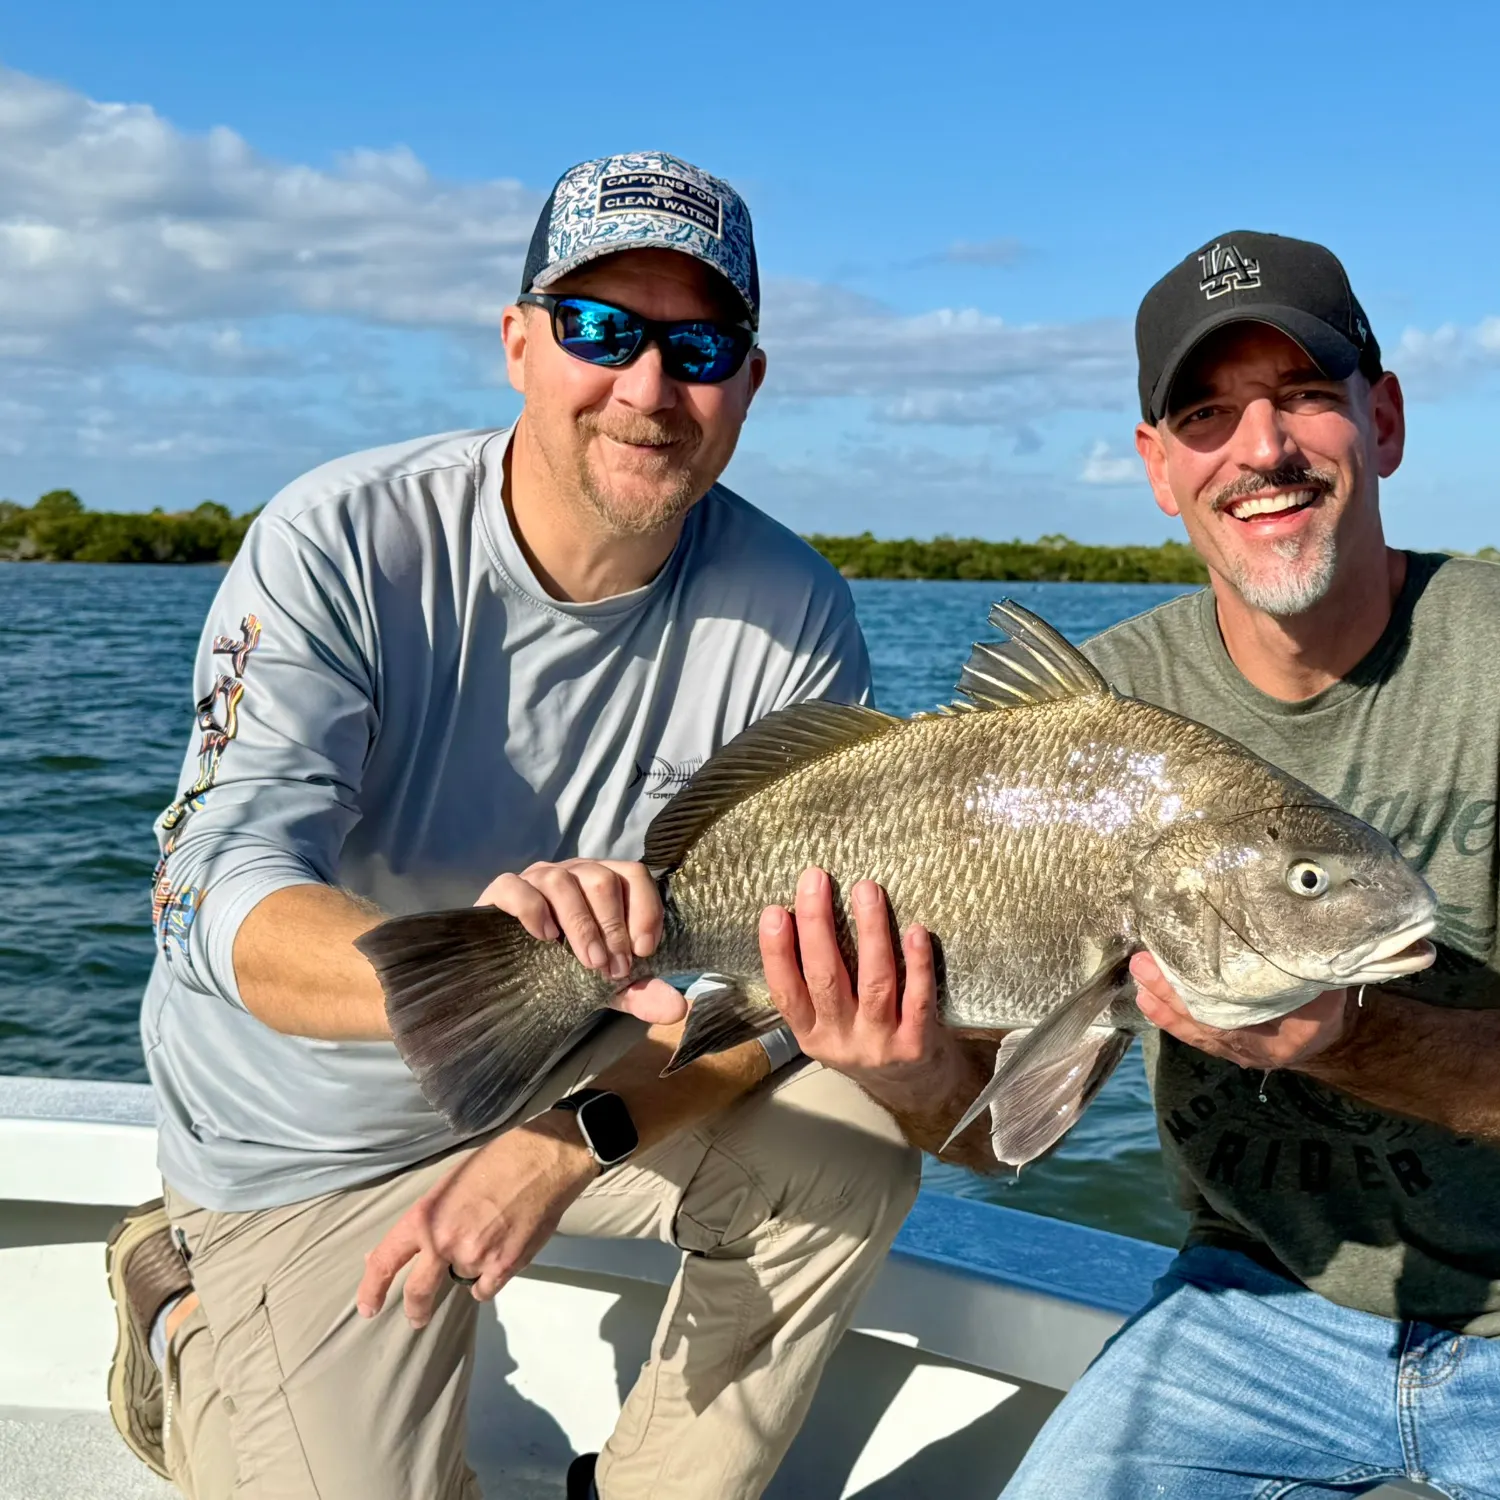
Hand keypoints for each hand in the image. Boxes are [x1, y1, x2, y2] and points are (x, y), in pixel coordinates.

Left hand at [356, 1116, 595, 1327]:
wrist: (541, 1160)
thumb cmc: (493, 1162)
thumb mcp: (447, 1185)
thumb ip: (425, 1219)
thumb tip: (404, 1248)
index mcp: (424, 1217)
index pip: (385, 1260)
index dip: (372, 1287)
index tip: (368, 1306)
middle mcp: (443, 1242)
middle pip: (417, 1292)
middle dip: (416, 1309)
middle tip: (417, 1316)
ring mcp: (474, 1257)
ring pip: (462, 1280)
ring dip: (470, 1268)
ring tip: (490, 1236)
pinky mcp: (503, 1267)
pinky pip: (485, 1288)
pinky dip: (491, 1278)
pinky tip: (502, 1251)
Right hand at [476, 859, 685, 1025]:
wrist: (511, 976)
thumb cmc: (565, 969)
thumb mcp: (608, 985)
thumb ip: (642, 993)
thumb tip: (679, 1007)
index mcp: (604, 884)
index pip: (634, 875)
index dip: (645, 909)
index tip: (645, 950)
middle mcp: (573, 873)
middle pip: (602, 879)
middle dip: (614, 927)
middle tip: (614, 969)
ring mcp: (537, 878)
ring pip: (563, 881)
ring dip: (581, 924)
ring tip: (589, 961)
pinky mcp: (503, 891)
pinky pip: (518, 887)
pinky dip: (534, 910)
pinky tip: (544, 937)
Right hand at [759, 868, 958, 1094]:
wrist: (915, 1090)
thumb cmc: (866, 1040)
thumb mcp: (828, 1025)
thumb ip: (814, 986)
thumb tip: (801, 915)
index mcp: (810, 1033)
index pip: (786, 991)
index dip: (776, 952)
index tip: (774, 911)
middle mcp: (840, 1040)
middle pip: (826, 978)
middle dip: (818, 925)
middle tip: (816, 879)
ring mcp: (879, 1043)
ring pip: (874, 982)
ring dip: (870, 932)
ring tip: (866, 890)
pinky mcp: (916, 1044)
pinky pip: (918, 999)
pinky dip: (917, 964)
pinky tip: (915, 930)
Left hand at [1131, 952, 1350, 1069]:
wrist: (1332, 1036)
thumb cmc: (1327, 1000)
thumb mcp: (1329, 984)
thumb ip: (1306, 965)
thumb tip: (1287, 925)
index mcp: (1292, 1031)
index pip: (1242, 1013)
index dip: (1208, 992)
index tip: (1181, 966)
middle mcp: (1260, 1047)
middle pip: (1209, 1019)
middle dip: (1173, 992)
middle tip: (1144, 965)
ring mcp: (1241, 1050)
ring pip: (1196, 1028)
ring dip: (1164, 1002)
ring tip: (1139, 977)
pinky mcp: (1227, 1046)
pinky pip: (1194, 1034)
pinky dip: (1169, 1016)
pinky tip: (1146, 998)